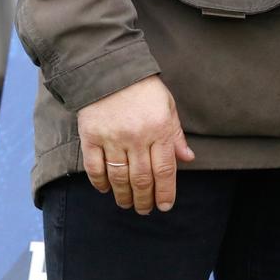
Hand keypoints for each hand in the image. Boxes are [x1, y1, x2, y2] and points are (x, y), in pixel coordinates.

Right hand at [76, 74, 194, 213]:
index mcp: (159, 129)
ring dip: (124, 196)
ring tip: (127, 204)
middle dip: (145, 199)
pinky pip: (95, 167)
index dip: (165, 193)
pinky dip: (100, 182)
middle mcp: (137, 136)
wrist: (109, 68)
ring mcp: (112, 138)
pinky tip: (106, 189)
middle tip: (145, 210)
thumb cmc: (143, 88)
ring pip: (119, 177)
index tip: (164, 206)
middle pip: (142, 179)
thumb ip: (175, 135)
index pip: (164, 170)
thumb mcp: (167, 106)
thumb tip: (188, 158)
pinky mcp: (91, 137)